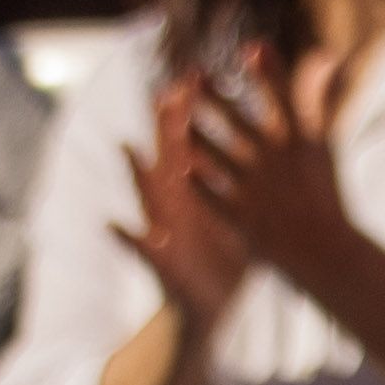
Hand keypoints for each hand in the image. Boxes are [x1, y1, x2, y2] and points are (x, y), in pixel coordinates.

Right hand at [116, 78, 249, 325]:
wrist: (210, 308)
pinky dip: (126, 239)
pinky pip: (139, 250)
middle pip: (172, 161)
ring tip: (130, 147)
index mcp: (201, 194)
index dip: (195, 113)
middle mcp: (181, 208)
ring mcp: (166, 233)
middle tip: (167, 94)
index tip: (198, 76)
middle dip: (169, 130)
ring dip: (141, 174)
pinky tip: (112, 224)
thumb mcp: (238, 214)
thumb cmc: (226, 258)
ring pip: (152, 198)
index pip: (195, 145)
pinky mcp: (161, 263)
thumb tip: (272, 144)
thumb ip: (250, 179)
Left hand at [188, 46, 365, 295]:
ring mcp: (256, 188)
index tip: (253, 48)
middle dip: (215, 98)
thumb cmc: (322, 191)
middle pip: (240, 122)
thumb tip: (327, 58)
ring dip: (197, 137)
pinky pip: (213, 196)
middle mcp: (277, 161)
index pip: (284, 99)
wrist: (322, 248)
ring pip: (219, 156)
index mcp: (299, 142)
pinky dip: (199, 183)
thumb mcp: (324, 142)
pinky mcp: (240, 216)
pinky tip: (179, 170)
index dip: (270, 73)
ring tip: (177, 120)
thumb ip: (318, 101)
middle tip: (194, 76)